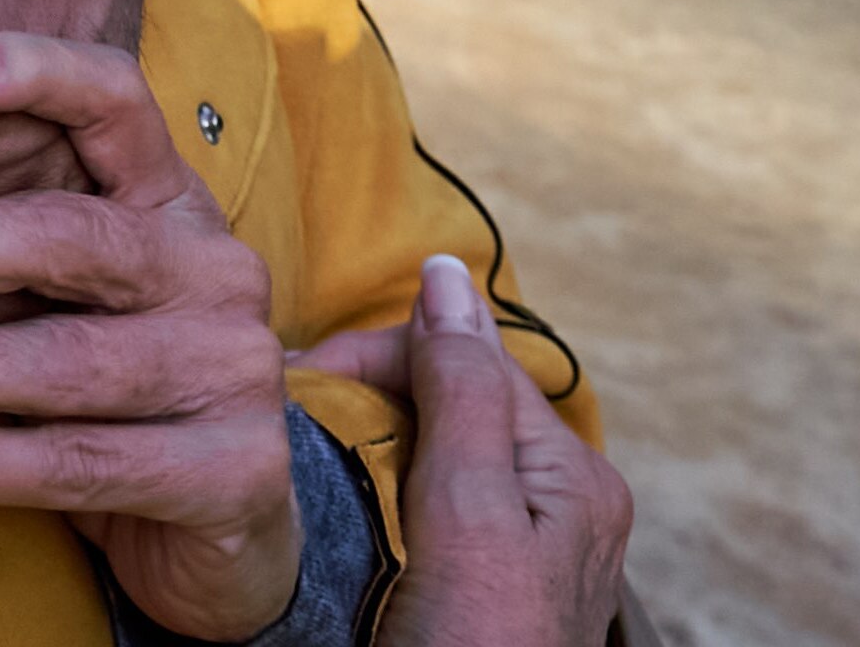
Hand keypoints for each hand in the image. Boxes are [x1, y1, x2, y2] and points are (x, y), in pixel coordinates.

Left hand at [0, 35, 298, 638]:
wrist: (222, 527)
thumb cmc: (97, 392)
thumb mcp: (45, 306)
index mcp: (169, 201)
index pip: (114, 102)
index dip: (29, 70)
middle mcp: (212, 269)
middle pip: (68, 233)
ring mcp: (233, 369)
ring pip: (63, 360)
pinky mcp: (234, 472)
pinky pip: (78, 461)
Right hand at [301, 255, 632, 646]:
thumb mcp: (469, 518)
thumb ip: (460, 394)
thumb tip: (445, 274)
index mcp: (574, 476)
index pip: (469, 359)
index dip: (382, 355)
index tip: (298, 379)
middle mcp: (556, 505)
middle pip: (450, 403)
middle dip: (368, 399)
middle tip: (285, 420)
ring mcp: (517, 549)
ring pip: (429, 453)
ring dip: (362, 446)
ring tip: (299, 460)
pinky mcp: (474, 585)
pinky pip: (421, 509)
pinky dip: (371, 496)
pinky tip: (332, 511)